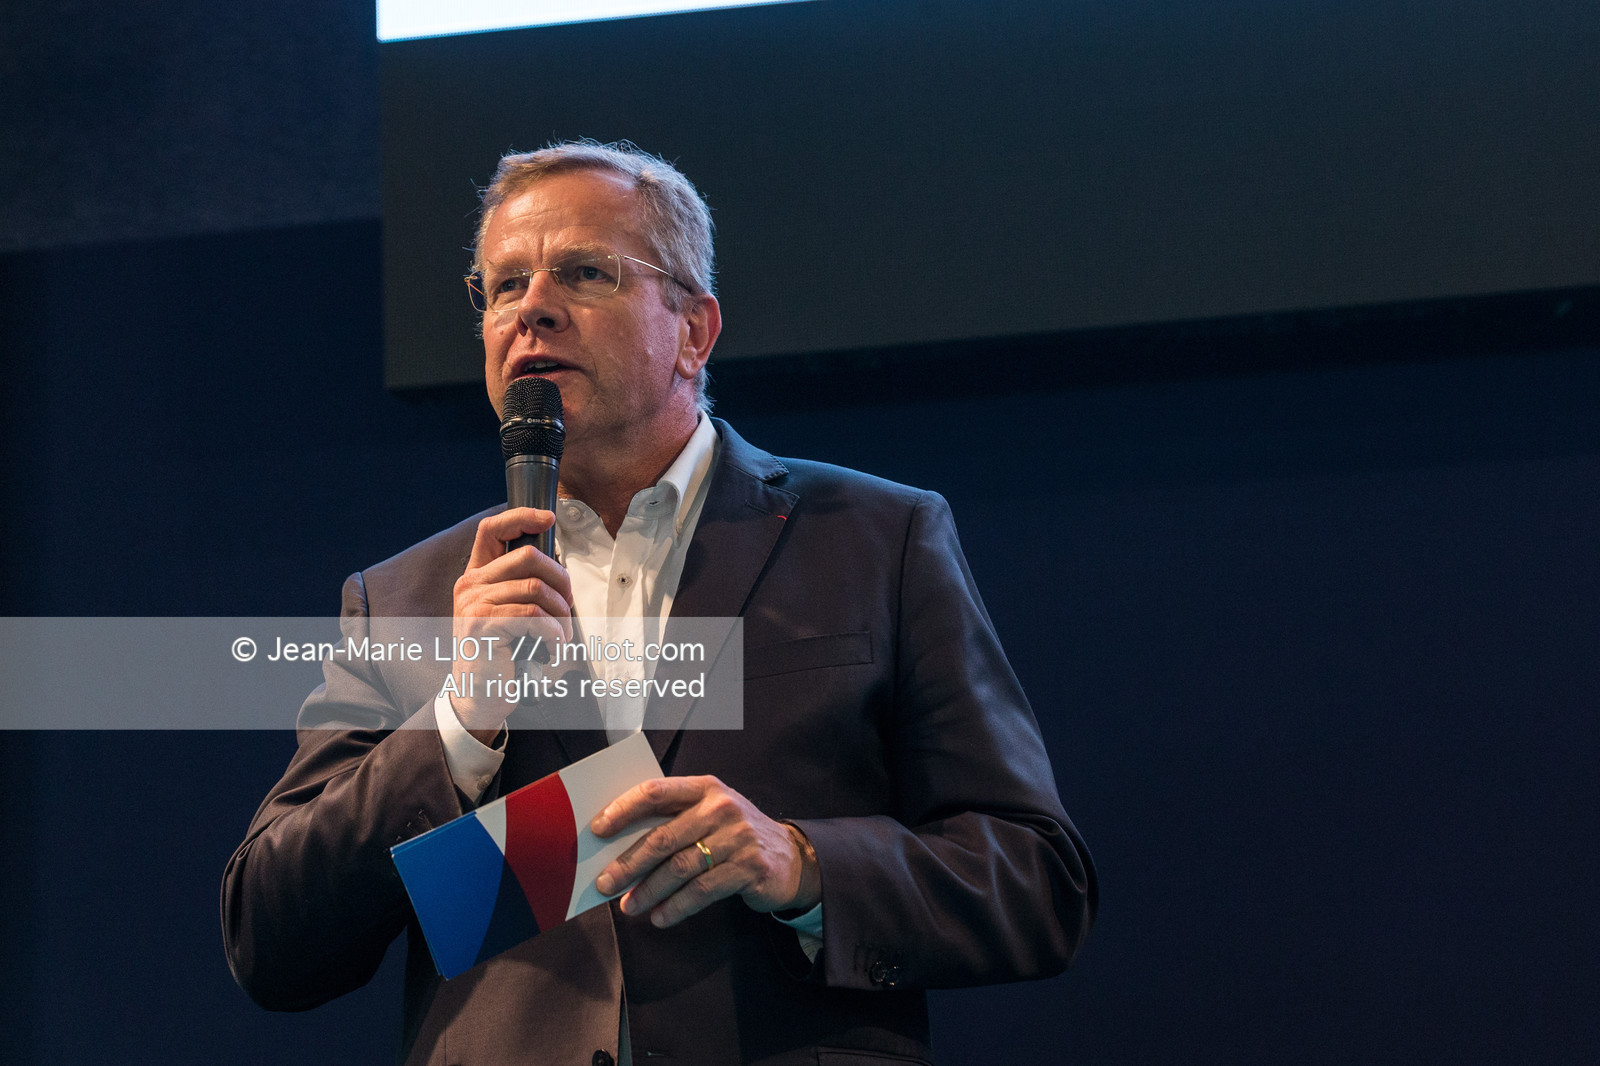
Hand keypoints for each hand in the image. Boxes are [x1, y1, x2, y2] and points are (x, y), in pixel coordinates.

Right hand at [449, 507, 573, 739]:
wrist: (479, 696)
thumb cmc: (502, 654)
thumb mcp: (508, 613)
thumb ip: (520, 586)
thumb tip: (557, 569)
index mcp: (476, 577)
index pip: (491, 529)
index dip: (521, 516)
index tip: (549, 518)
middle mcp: (470, 585)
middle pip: (527, 556)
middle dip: (560, 580)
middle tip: (567, 608)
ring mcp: (474, 605)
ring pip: (535, 588)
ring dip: (561, 615)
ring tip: (561, 636)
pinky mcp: (483, 626)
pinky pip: (533, 616)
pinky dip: (553, 633)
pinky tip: (553, 648)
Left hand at [591, 776, 820, 927]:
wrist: (789, 856)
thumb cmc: (733, 833)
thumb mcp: (708, 813)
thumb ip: (671, 819)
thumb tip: (616, 845)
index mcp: (704, 787)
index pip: (655, 791)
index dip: (623, 809)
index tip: (598, 829)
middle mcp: (721, 808)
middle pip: (663, 837)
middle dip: (628, 863)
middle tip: (605, 883)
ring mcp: (737, 838)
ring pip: (679, 868)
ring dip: (648, 891)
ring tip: (629, 907)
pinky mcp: (748, 868)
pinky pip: (701, 892)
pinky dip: (676, 907)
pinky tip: (659, 917)